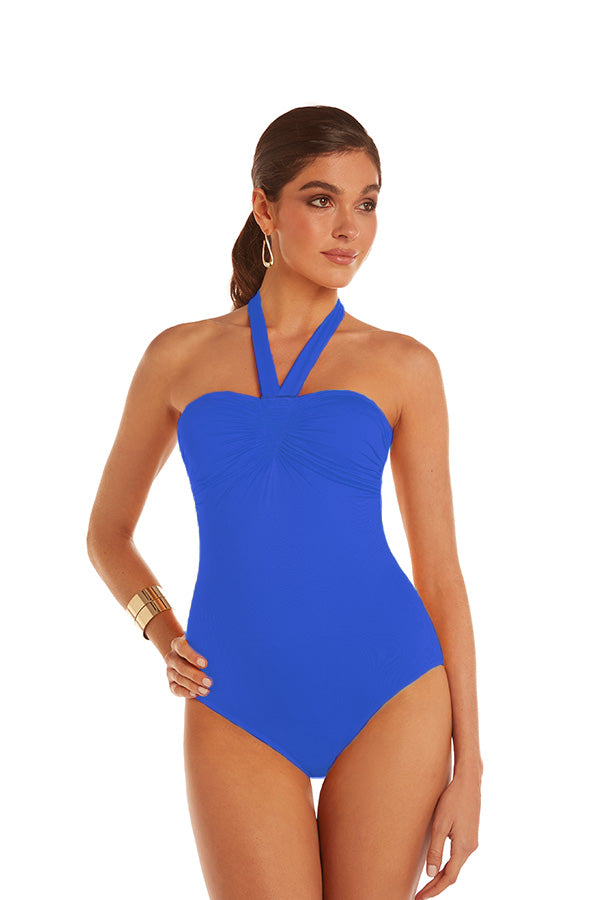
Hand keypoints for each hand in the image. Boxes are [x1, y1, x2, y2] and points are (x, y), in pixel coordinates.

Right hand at [163, 634, 212, 698]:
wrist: (190, 657)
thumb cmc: (201, 648)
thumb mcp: (202, 643)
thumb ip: (207, 644)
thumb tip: (225, 647)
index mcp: (178, 644)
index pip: (181, 648)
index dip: (192, 656)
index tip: (205, 664)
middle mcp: (172, 657)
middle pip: (181, 667)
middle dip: (195, 676)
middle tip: (209, 682)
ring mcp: (170, 671)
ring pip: (180, 679)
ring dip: (193, 686)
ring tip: (206, 691)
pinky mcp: (171, 683)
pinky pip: (176, 689)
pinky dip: (185, 692)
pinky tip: (195, 694)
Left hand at [415, 771, 480, 898]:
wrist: (469, 782)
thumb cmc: (452, 800)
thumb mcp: (440, 824)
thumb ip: (436, 850)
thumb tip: (431, 874)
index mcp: (463, 848)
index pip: (448, 877)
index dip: (434, 889)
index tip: (420, 897)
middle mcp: (470, 848)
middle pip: (452, 874)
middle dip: (436, 886)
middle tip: (420, 894)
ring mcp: (472, 842)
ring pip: (456, 866)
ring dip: (442, 876)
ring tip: (426, 884)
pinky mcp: (470, 835)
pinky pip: (458, 856)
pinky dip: (447, 865)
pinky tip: (438, 865)